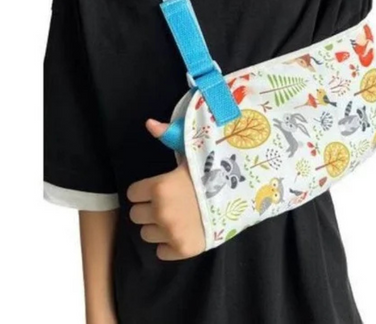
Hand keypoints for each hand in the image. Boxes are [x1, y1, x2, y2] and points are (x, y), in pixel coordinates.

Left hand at [127, 119, 205, 260]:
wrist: (242, 194)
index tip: (157, 188)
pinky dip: (168, 244)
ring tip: (175, 216)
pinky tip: (182, 230)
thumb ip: (168, 137)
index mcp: (159, 187)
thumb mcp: (192, 150)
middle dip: (148, 208)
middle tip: (166, 202)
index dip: (144, 190)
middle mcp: (161, 212)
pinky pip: (161, 252)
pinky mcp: (183, 250)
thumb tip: (149, 123)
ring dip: (157, 226)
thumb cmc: (214, 170)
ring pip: (147, 234)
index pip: (133, 194)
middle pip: (136, 215)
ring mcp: (172, 233)